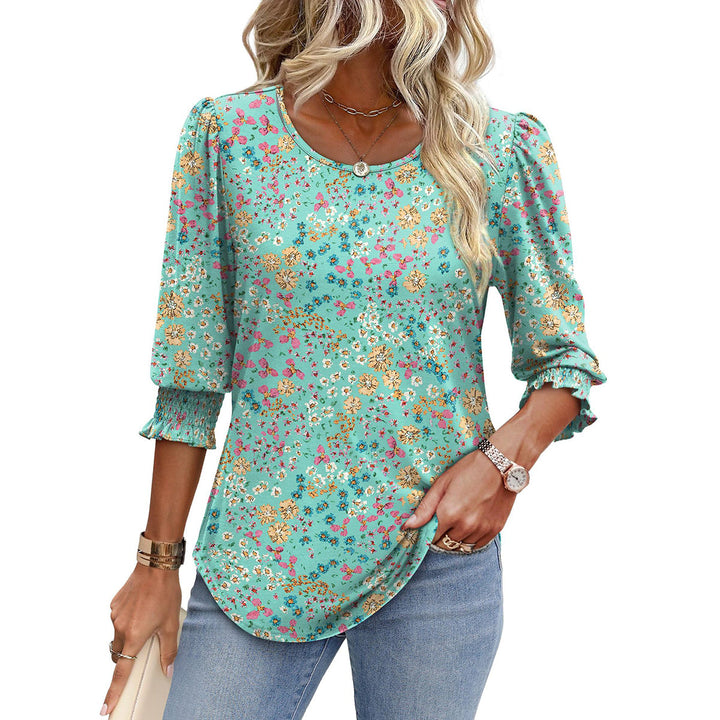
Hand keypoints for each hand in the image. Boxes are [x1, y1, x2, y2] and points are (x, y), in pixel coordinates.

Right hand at [101, 564, 181, 715]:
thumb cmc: (165, 593)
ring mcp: (115, 616)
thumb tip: (169, 670)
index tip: (105, 709)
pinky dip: (128, 619)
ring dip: (129, 634)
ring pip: (119, 636)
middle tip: (144, 643)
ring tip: (148, 617)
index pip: (121, 672)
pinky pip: (118, 620)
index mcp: (134, 637)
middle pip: (119, 653)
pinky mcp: (114, 605)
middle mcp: (120, 628)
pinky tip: (141, 607)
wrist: (155, 567)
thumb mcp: (171, 624)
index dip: (113, 693)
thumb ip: (169, 650)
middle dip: (127, 655)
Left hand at [401, 436, 520, 548]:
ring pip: (462, 547)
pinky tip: (471, 524)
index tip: (430, 525)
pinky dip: (472, 539)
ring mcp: (481, 529)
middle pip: (446, 545)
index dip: (429, 532)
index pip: (431, 538)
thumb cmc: (469, 469)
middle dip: (441, 536)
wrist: (501, 464)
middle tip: (444, 522)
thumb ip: (425, 508)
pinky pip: (477, 545)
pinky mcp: (495, 529)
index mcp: (449, 514)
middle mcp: (465, 526)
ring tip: (458, 521)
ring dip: (457, 538)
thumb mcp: (442, 484)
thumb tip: (408, 526)